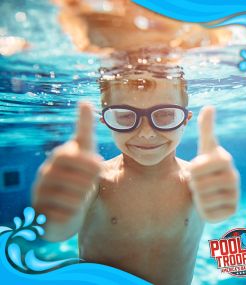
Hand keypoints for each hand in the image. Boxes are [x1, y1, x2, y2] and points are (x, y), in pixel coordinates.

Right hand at [32, 101, 101, 223]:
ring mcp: (40, 193)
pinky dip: (75, 212)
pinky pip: (67, 214)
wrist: (68, 208)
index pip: (71, 154)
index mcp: (59, 158)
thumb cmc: (81, 178)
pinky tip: (71, 209)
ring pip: (75, 197)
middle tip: (92, 182)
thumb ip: (85, 130)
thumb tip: (84, 100)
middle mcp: (45, 173)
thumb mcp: (86, 156)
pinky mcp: (41, 214)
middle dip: (90, 179)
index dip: (88, 159)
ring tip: (81, 195)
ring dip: (84, 197)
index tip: (94, 147)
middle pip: (78, 176)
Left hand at [188, 106, 239, 222]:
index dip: (193, 168)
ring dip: (197, 194)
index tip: (198, 167)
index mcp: (225, 160)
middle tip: (199, 180)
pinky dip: (202, 208)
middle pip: (197, 183)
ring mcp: (234, 196)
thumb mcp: (205, 147)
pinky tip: (209, 201)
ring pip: (201, 198)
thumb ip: (206, 128)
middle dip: (193, 182)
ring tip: (203, 189)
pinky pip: (207, 212)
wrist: (210, 187)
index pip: (198, 167)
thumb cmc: (205, 165)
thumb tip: (209, 106)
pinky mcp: (231, 212)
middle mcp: (234, 178)